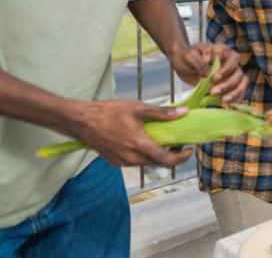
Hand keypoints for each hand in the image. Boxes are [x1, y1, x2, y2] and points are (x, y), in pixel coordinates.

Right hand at [68, 100, 192, 166]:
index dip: (182, 157)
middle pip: (158, 162)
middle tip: (179, 141)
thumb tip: (184, 113)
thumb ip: (162, 113)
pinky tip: (145, 141)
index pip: (167, 159)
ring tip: (163, 140)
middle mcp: (131, 158)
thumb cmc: (109, 112)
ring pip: (147, 163)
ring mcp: (122, 162)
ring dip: (158, 155)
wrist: (81, 121)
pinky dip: (145, 154)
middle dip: (172, 154)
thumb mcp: (138, 108)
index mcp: (139, 146)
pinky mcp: (115, 161)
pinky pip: (135, 161)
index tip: (190, 149)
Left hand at [171, 43, 247, 103]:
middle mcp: (230, 62)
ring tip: (222, 100)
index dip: (227, 69)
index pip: (233, 58)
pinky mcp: (228, 84)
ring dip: (233, 93)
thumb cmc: (187, 56)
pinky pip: (238, 92)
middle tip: (213, 92)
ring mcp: (230, 74)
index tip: (215, 78)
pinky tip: (225, 104)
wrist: (183, 64)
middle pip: (238, 73)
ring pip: (241, 83)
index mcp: (223, 51)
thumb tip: (208, 72)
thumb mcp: (189, 56)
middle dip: (228, 84)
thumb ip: (198, 61)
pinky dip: (234, 98)